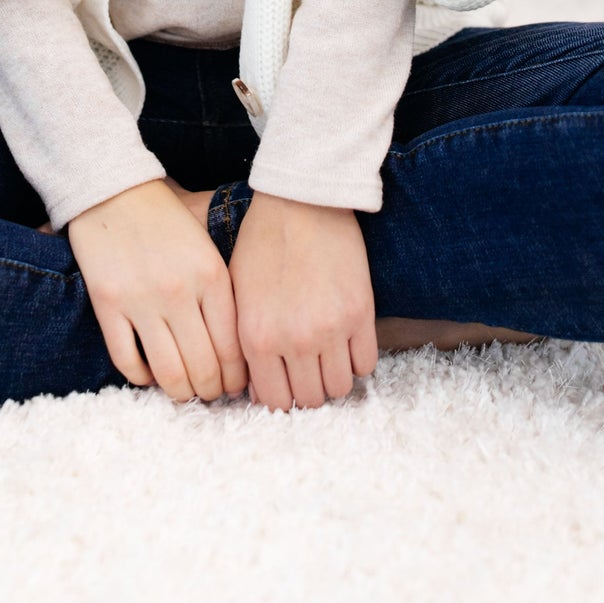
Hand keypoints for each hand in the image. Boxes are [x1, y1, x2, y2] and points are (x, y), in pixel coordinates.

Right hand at [67, 178, 247, 404]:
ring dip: (180, 392)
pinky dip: (141, 378)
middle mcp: (180, 291)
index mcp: (212, 276)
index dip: (236, 379)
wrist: (114, 190)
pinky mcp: (108, 304)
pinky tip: (148, 375)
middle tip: (210, 394)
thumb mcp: (207, 247)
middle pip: (204, 368)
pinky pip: (127, 361)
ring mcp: (141, 300)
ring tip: (183, 391)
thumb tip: (241, 349)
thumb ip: (223, 291)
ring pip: (168, 373)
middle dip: (210, 392)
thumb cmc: (166, 219)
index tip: (234, 387)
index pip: (233, 349)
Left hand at [228, 192, 377, 409]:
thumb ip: (245, 343)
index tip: (287, 383)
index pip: (275, 401)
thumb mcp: (237, 294)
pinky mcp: (360, 313)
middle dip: (308, 389)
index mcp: (256, 337)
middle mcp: (293, 341)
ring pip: (339, 388)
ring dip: (334, 376)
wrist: (301, 200)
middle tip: (308, 370)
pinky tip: (347, 341)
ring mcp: (330, 329)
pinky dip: (357, 360)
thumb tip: (257, 388)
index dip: (282, 397)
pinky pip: (365, 364)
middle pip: (310, 400)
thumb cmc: (262, 241)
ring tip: (328, 355)